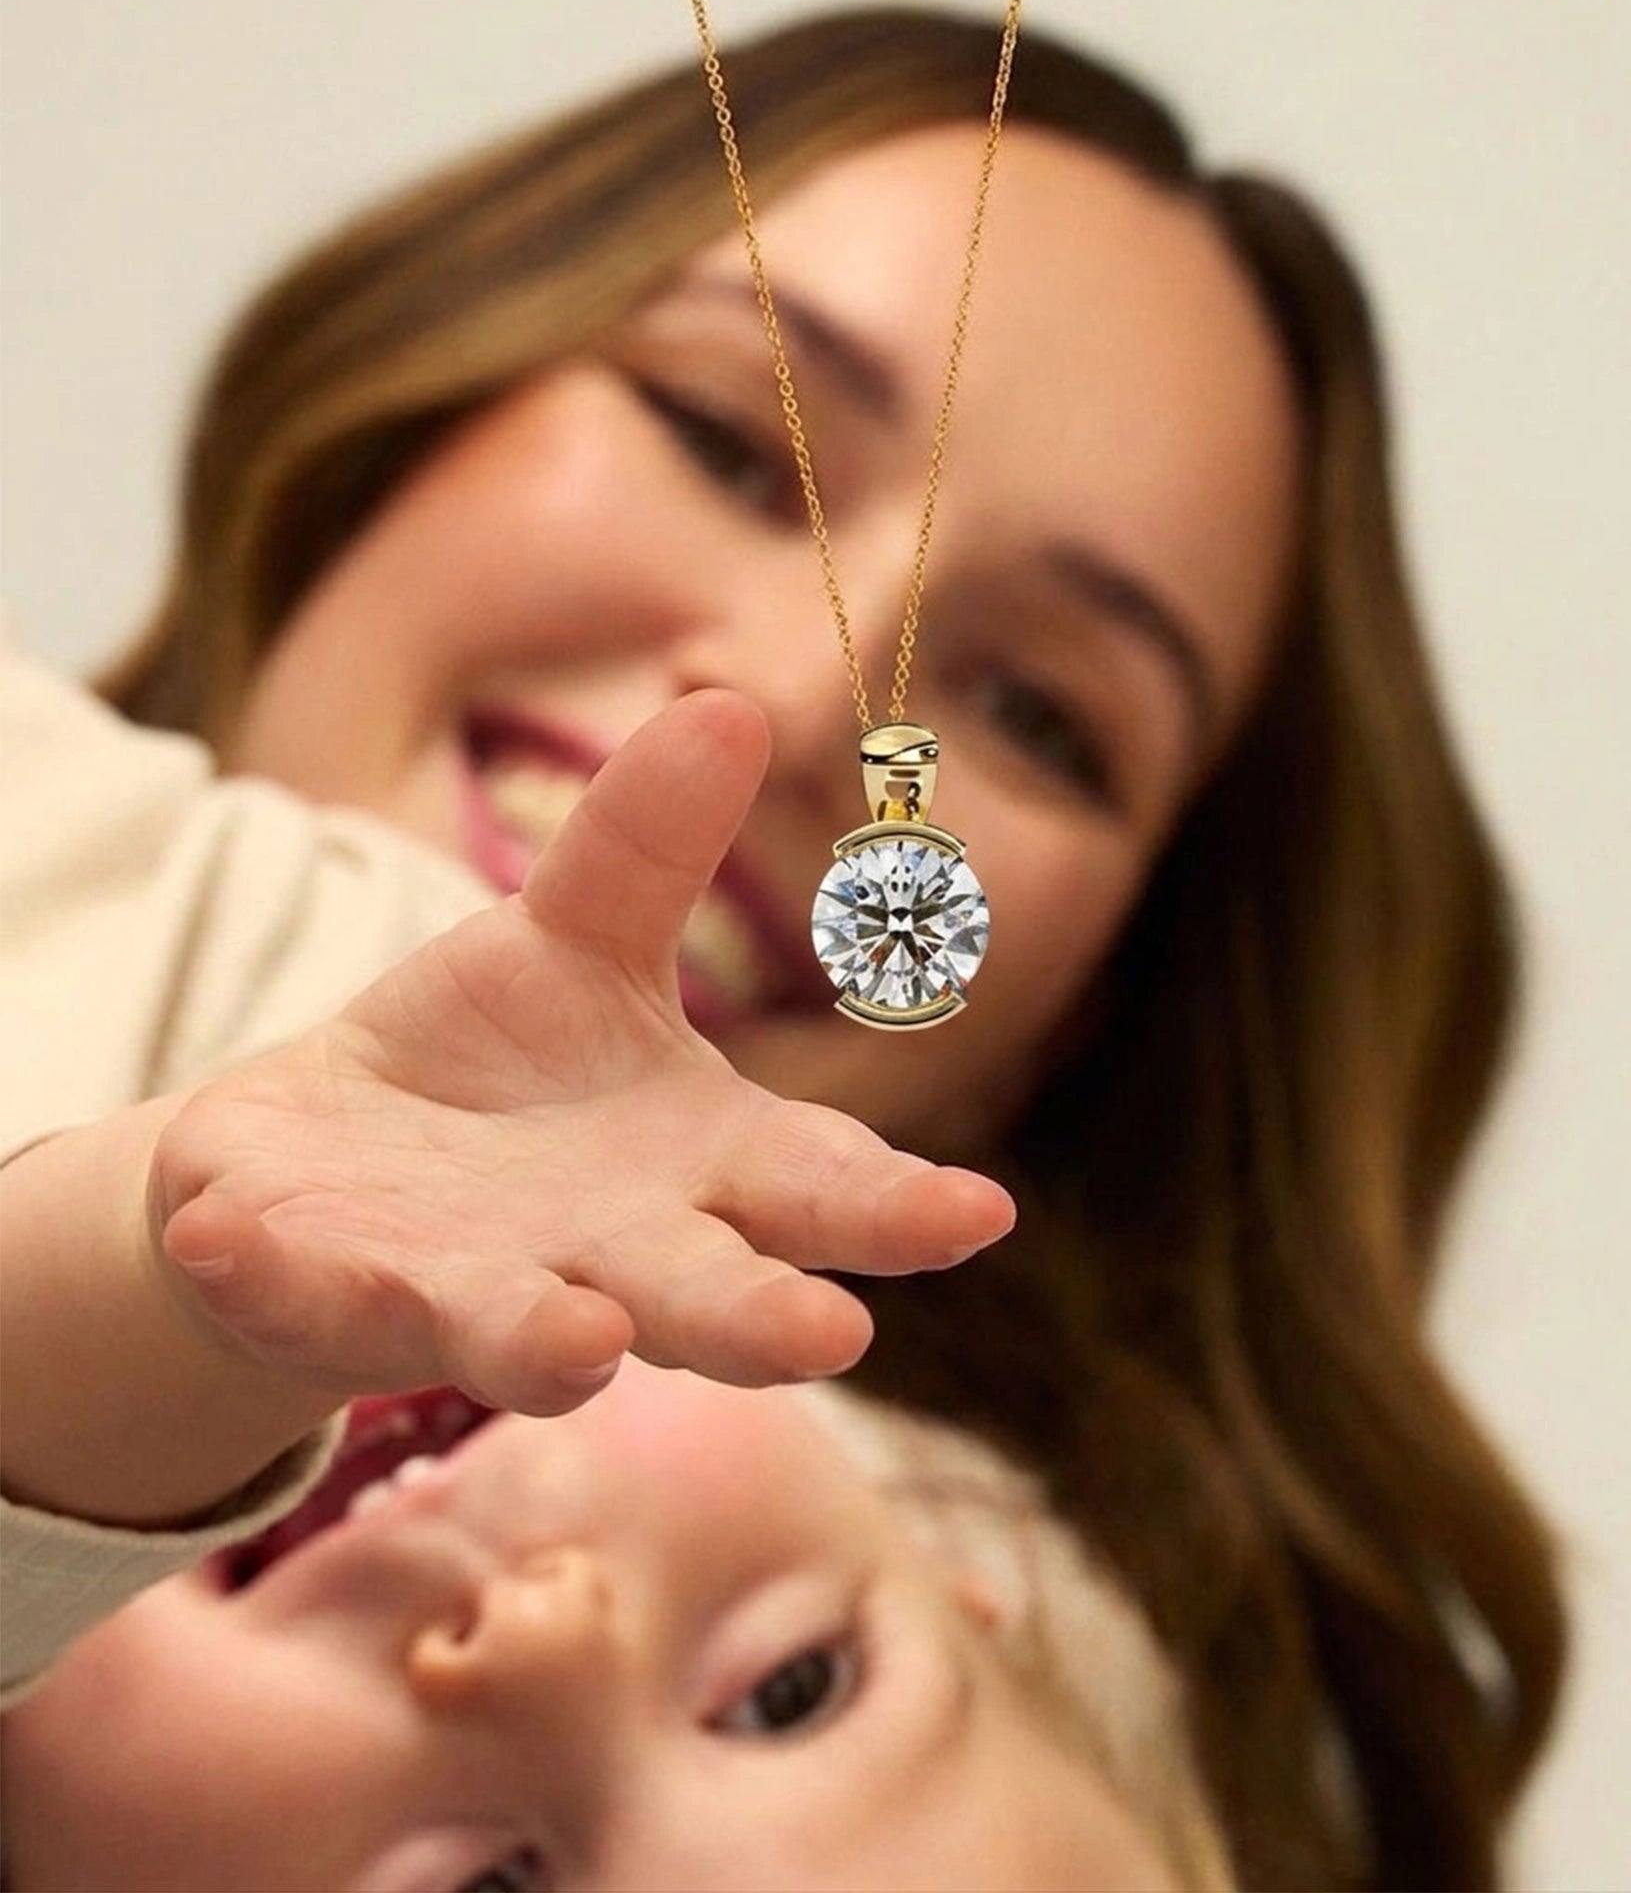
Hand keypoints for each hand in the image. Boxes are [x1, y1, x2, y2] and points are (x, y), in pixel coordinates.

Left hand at [147, 689, 1013, 1419]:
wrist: (328, 1158)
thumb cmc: (498, 1063)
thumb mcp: (575, 937)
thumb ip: (649, 844)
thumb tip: (733, 701)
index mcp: (696, 1163)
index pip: (813, 1186)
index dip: (896, 1208)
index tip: (978, 1214)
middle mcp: (610, 1251)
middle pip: (702, 1291)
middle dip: (760, 1316)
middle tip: (832, 1337)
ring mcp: (476, 1286)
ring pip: (527, 1334)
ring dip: (549, 1343)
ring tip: (581, 1343)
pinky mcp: (337, 1292)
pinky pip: (318, 1293)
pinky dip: (288, 1278)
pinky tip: (239, 1241)